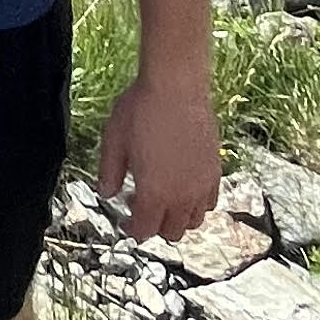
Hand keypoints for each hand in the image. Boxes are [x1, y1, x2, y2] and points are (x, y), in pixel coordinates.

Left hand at [96, 71, 220, 243]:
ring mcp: (202, 184)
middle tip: (139, 204)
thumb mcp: (114, 141)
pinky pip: (209, 202)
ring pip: (194, 222)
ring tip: (163, 196)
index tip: (124, 220)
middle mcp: (182, 196)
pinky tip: (183, 186)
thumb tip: (105, 193)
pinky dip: (196, 204)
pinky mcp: (215, 170)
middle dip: (153, 226)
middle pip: (171, 232)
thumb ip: (108, 173)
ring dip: (177, 218)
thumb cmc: (142, 110)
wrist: (176, 87)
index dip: (131, 230)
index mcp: (154, 193)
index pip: (145, 231)